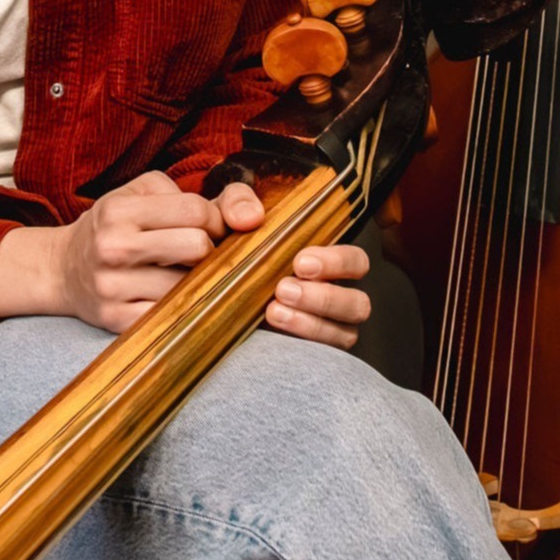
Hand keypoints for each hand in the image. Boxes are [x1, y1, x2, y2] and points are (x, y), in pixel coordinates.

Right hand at [47, 170, 230, 333]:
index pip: (196, 211)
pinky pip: (173, 317)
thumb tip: (253, 219)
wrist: (64, 269)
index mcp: (119, 210)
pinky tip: (176, 297)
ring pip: (189, 286)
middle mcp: (113, 248)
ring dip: (198, 281)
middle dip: (210, 249)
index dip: (215, 219)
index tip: (209, 227)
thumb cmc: (117, 226)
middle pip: (197, 248)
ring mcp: (113, 288)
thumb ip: (204, 197)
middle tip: (200, 252)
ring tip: (184, 272)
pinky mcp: (117, 322)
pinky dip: (184, 308)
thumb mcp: (147, 194)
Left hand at [215, 176, 372, 348]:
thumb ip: (237, 202)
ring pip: (345, 334)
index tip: (300, 262)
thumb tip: (251, 216)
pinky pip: (320, 357)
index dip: (337, 262)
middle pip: (358, 303)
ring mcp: (322, 329)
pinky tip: (270, 328)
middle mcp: (331, 296)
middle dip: (324, 297)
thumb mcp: (227, 216)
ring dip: (311, 323)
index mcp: (324, 262)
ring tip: (273, 310)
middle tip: (283, 288)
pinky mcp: (304, 353)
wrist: (201, 286)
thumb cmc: (225, 247)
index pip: (356, 262)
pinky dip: (298, 342)